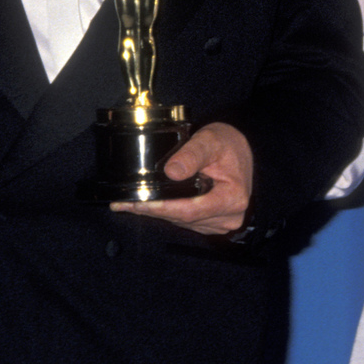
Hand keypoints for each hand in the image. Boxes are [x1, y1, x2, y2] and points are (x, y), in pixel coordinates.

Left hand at [111, 121, 252, 236]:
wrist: (241, 150)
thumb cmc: (228, 144)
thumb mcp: (209, 141)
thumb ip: (191, 155)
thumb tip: (171, 172)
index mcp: (232, 199)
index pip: (190, 210)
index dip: (161, 208)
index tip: (136, 203)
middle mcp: (229, 216)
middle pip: (183, 218)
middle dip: (152, 210)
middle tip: (122, 204)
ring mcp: (222, 222)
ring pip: (183, 221)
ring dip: (157, 213)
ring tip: (129, 204)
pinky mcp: (213, 222)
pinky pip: (187, 220)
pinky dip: (168, 212)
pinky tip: (150, 205)